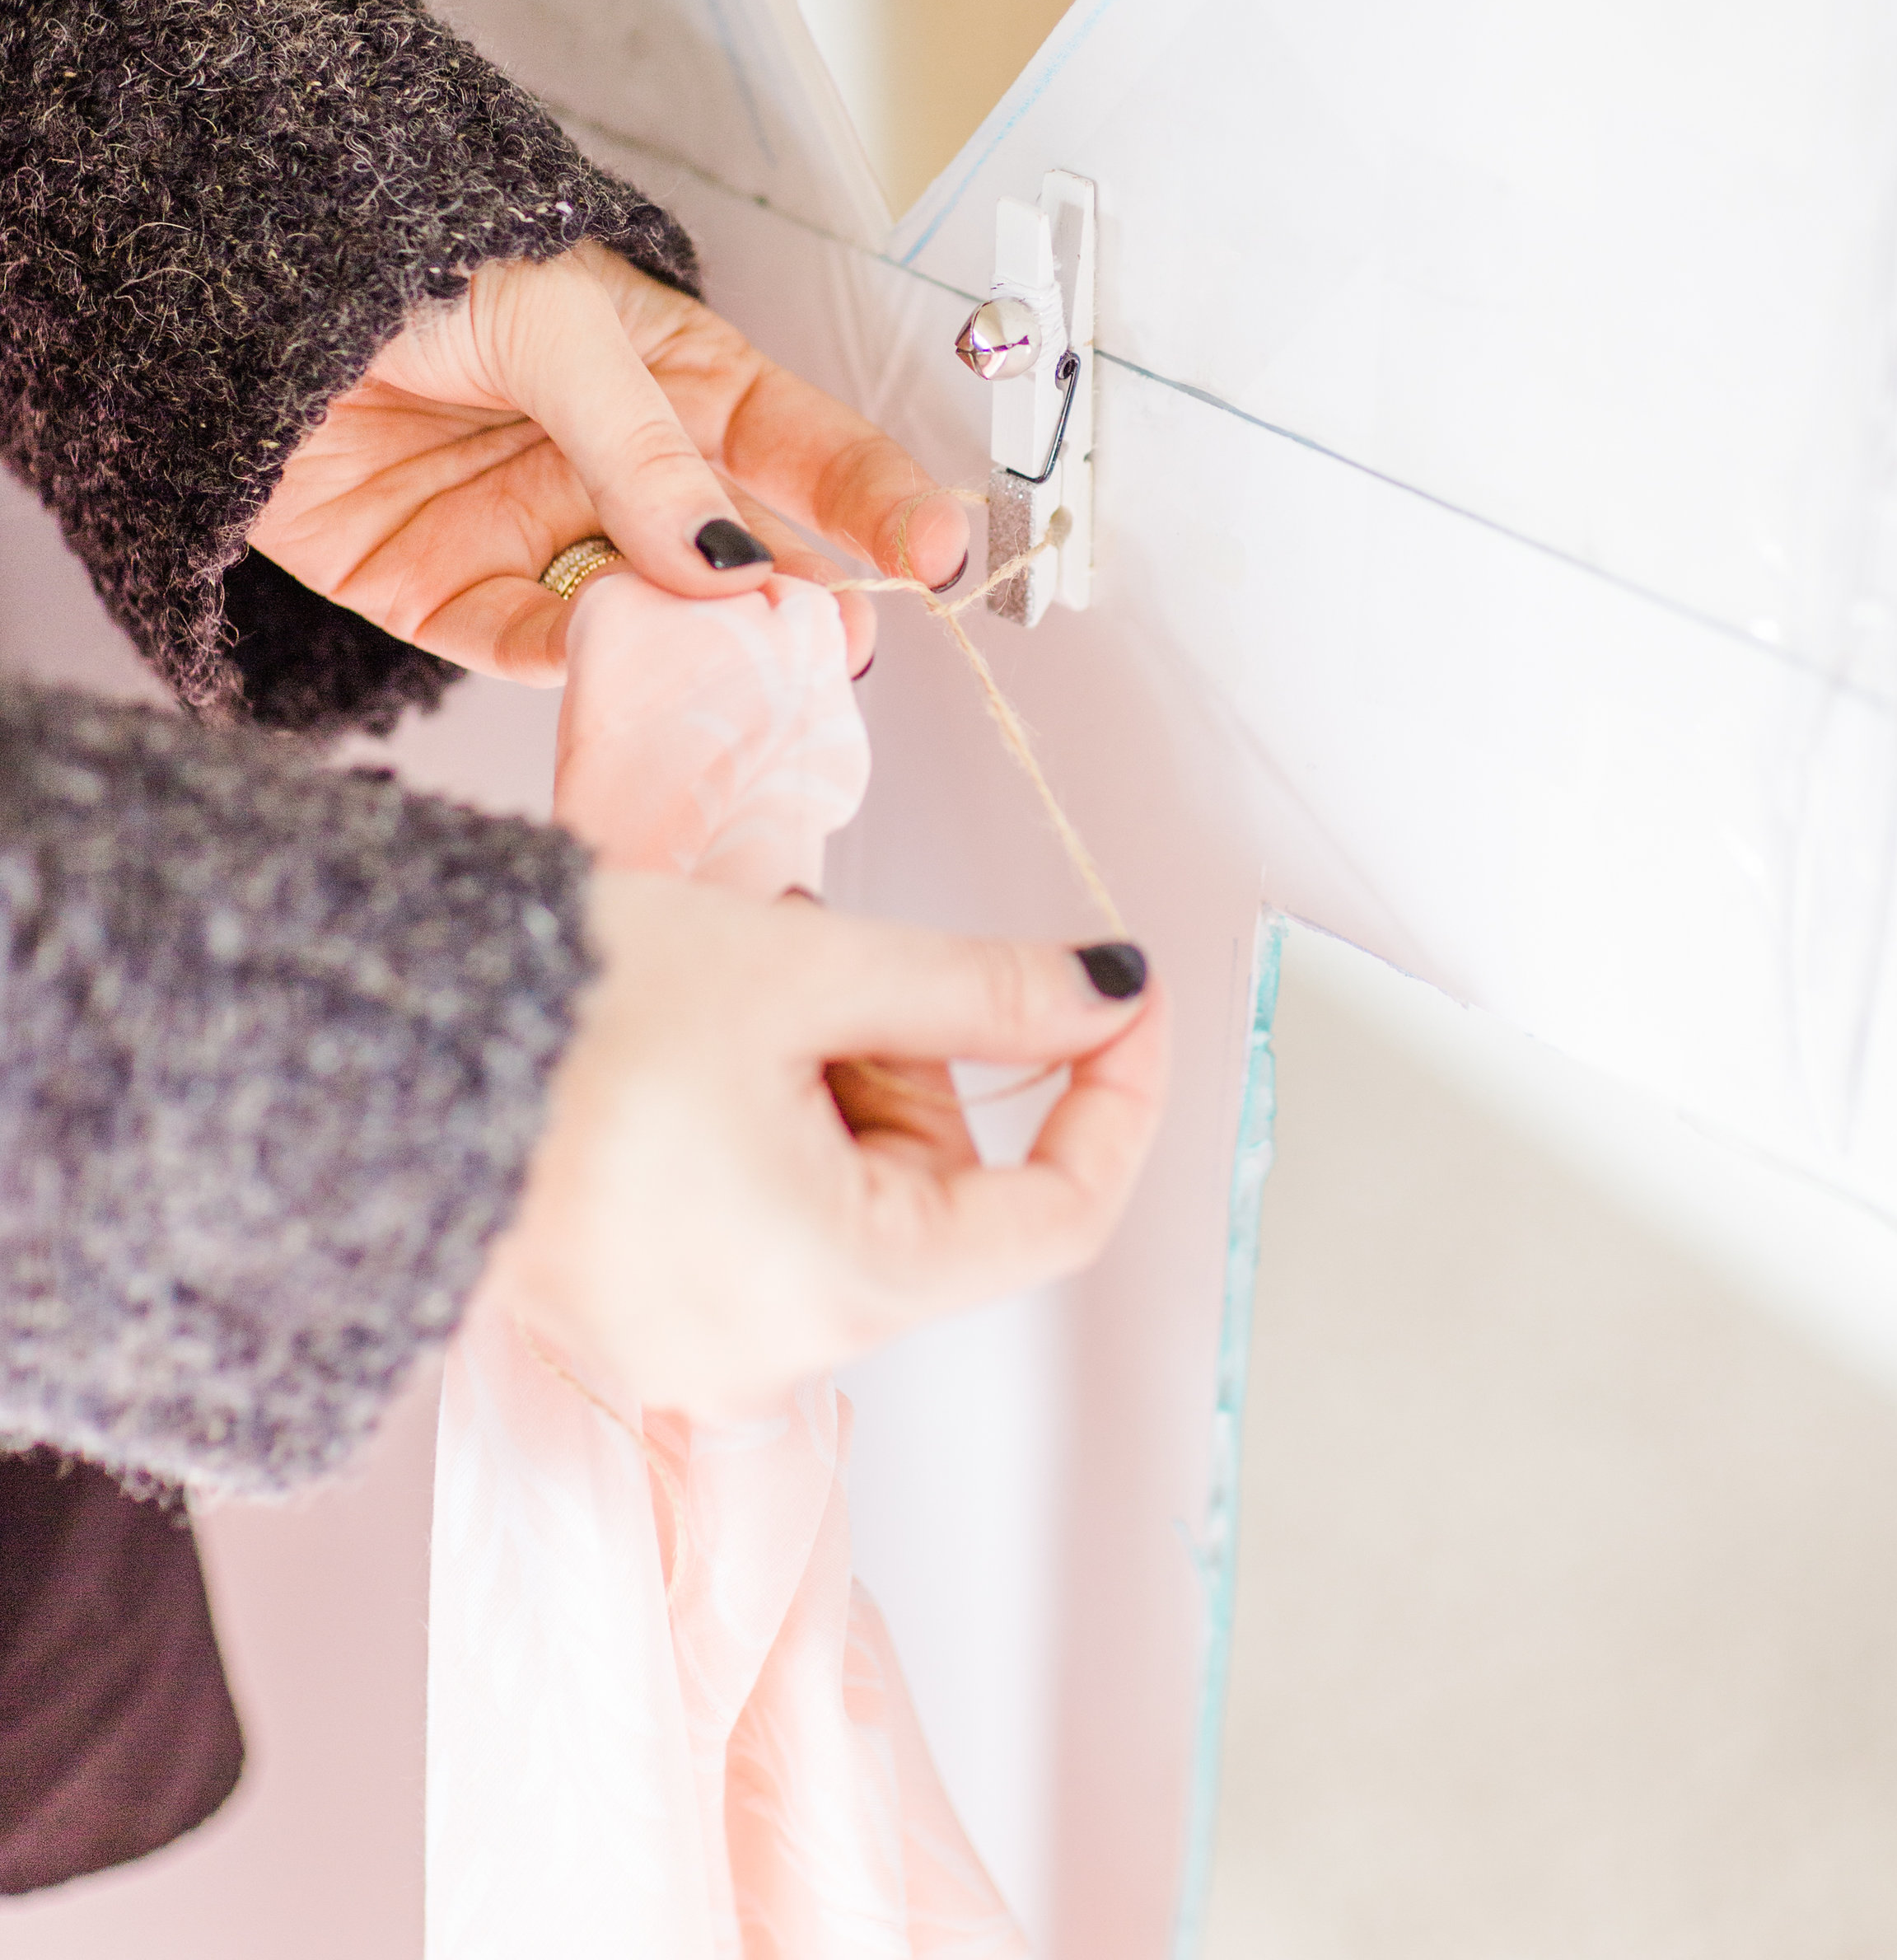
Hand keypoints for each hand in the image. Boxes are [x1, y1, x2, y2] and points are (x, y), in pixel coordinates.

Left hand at [250, 243, 968, 680]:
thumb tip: (729, 561)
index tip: (942, 555)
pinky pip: (530, 647)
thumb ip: (641, 446)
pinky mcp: (450, 595)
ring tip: (734, 665)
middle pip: (740, 556)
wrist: (225, 278)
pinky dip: (574, 662)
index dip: (878, 500)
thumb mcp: (553, 323)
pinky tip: (610, 655)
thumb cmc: (405, 255)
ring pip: (648, 618)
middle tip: (841, 643)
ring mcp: (543, 534)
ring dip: (692, 648)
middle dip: (800, 604)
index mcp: (674, 376)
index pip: (804, 447)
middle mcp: (622, 467)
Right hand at [483, 875, 1168, 1418]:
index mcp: (840, 1284)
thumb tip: (1107, 991)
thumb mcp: (809, 971)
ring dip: (833, 1075)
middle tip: (827, 954)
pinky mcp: (632, 1315)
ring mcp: (694, 1345)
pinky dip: (767, 1123)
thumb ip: (982, 989)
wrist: (366, 1042)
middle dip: (914, 1058)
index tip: (1123, 997)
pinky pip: (763, 1218)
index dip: (1111, 1095)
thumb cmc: (574, 1006)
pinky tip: (697, 1039)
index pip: (1057, 1215)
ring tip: (739, 981)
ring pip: (852, 1195)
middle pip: (937, 1194)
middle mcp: (773, 1351)